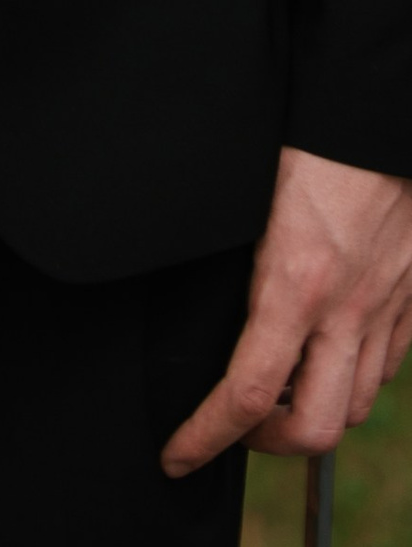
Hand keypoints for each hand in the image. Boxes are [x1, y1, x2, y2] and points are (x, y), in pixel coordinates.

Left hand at [163, 147, 411, 474]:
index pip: (244, 393)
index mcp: (292, 285)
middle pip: (313, 429)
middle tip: (234, 428)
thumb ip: (238, 264)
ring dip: (313, 416)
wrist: (372, 110)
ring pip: (355, 406)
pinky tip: (327, 361)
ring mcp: (385, 308)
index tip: (177, 455)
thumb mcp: (248, 203)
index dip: (205, 436)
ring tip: (277, 398)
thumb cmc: (302, 141)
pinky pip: (387, 368)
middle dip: (267, 444)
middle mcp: (344, 311)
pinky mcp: (411, 298)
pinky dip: (354, 381)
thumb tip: (211, 309)